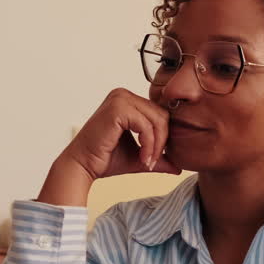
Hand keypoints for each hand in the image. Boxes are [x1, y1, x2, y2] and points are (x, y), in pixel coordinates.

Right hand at [64, 88, 181, 180]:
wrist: (83, 166)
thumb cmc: (106, 160)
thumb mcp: (139, 157)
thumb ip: (158, 157)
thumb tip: (180, 168)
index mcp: (128, 101)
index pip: (160, 114)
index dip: (163, 137)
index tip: (156, 159)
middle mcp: (123, 95)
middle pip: (162, 115)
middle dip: (162, 142)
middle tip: (153, 162)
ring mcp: (120, 98)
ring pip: (157, 120)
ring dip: (156, 145)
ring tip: (147, 162)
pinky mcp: (118, 108)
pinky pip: (146, 126)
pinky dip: (149, 145)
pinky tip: (142, 159)